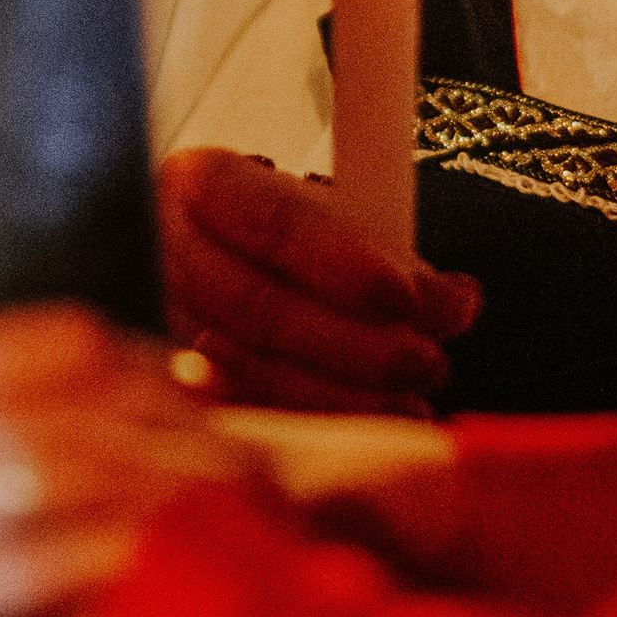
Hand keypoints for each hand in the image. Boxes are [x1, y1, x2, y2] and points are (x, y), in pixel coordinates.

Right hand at [0, 306, 253, 616]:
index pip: (49, 341)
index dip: (140, 365)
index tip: (192, 396)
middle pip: (92, 404)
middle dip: (191, 434)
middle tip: (254, 470)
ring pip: (87, 475)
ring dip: (183, 495)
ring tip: (247, 526)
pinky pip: (45, 567)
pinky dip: (124, 565)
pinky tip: (177, 579)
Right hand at [158, 145, 479, 413]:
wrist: (213, 259)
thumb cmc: (281, 236)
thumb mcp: (333, 221)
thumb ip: (392, 257)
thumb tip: (455, 302)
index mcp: (203, 183)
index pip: (275, 222)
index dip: (343, 263)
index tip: (406, 298)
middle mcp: (166, 250)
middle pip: (260, 305)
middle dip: (355, 344)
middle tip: (427, 360)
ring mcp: (161, 322)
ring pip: (250, 370)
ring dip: (343, 396)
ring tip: (412, 402)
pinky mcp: (174, 383)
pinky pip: (244, 413)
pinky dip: (313, 425)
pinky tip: (368, 433)